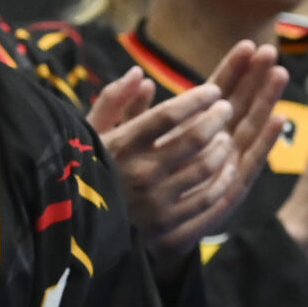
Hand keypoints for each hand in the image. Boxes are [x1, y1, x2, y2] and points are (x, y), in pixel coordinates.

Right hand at [96, 46, 288, 258]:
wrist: (79, 233)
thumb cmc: (84, 174)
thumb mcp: (88, 136)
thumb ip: (112, 102)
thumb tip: (139, 74)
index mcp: (120, 147)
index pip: (168, 115)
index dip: (196, 99)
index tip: (213, 91)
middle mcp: (140, 174)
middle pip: (194, 139)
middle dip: (217, 118)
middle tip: (226, 108)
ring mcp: (157, 203)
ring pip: (206, 168)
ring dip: (222, 147)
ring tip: (226, 136)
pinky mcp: (169, 227)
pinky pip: (208, 199)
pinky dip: (223, 179)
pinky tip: (228, 166)